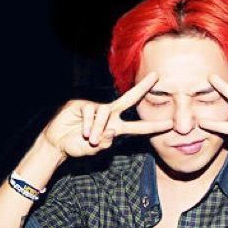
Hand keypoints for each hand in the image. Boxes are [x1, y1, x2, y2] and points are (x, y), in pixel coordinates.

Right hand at [43, 72, 172, 157]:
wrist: (57, 143)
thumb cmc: (77, 147)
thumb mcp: (93, 150)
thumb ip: (105, 144)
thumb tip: (113, 131)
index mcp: (116, 129)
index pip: (138, 127)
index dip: (153, 126)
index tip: (170, 124)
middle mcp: (110, 116)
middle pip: (129, 99)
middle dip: (143, 88)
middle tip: (157, 76)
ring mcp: (96, 109)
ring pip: (106, 112)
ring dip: (99, 128)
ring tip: (91, 140)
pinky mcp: (82, 105)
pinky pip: (91, 112)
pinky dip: (89, 124)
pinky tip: (84, 133)